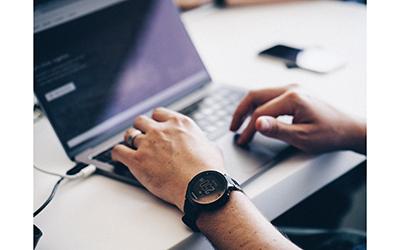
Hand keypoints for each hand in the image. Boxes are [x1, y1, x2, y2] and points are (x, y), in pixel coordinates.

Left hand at [111, 107, 224, 211]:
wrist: (201, 187)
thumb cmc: (209, 171)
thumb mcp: (211, 148)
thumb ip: (202, 142)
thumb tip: (204, 145)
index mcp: (180, 124)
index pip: (159, 113)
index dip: (155, 121)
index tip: (155, 127)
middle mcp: (162, 130)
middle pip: (141, 121)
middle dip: (141, 128)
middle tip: (142, 137)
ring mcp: (148, 144)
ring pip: (129, 134)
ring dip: (130, 141)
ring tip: (130, 147)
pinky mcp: (137, 160)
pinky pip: (118, 151)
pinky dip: (117, 154)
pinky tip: (118, 157)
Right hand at [230, 84, 365, 153]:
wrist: (349, 129)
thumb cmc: (330, 134)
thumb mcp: (303, 137)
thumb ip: (277, 130)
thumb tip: (257, 123)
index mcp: (293, 97)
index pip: (261, 112)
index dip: (249, 128)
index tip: (243, 141)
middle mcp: (292, 89)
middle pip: (255, 95)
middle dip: (241, 112)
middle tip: (233, 128)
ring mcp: (294, 89)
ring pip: (261, 94)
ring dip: (249, 108)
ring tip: (240, 123)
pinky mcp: (295, 93)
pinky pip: (270, 96)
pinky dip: (259, 106)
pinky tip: (257, 117)